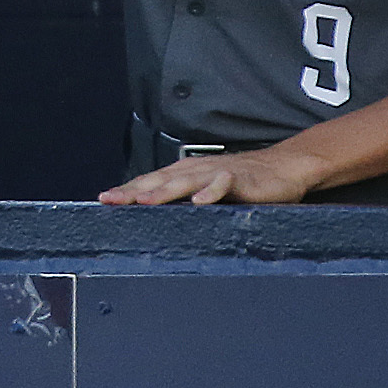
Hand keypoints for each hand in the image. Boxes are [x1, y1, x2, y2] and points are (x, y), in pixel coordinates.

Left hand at [100, 146, 323, 204]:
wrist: (284, 167)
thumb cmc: (243, 182)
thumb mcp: (208, 192)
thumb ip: (186, 202)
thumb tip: (158, 220)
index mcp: (186, 173)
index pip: (151, 181)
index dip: (128, 191)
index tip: (104, 201)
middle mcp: (196, 170)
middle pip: (161, 180)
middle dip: (135, 191)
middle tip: (112, 201)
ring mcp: (217, 173)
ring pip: (186, 180)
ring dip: (165, 190)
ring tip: (146, 202)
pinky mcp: (240, 178)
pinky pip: (224, 184)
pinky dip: (211, 191)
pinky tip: (200, 202)